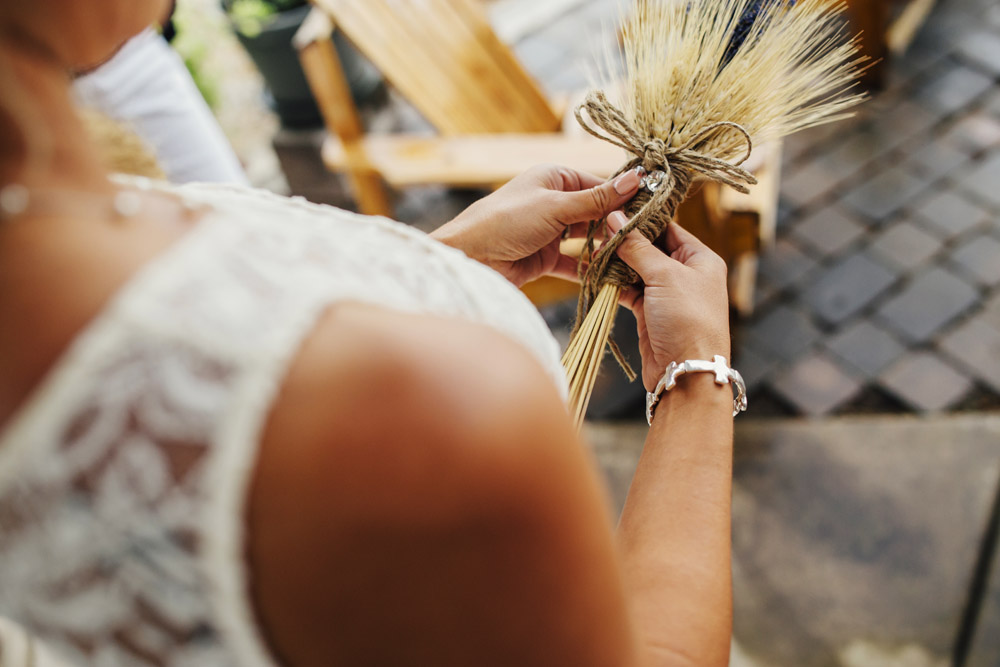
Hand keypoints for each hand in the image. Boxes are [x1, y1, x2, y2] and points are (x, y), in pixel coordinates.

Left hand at [431, 164, 640, 285]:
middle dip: (617, 227)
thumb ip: (596, 199)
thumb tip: (636, 178)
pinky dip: (589, 269)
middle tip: (645, 241)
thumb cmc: (505, 222)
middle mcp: (554, 201)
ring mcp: (550, 230)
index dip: (624, 198)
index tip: (651, 212)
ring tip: (631, 260)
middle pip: (596, 213)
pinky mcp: (545, 257)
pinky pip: (574, 262)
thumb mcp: (555, 207)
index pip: (599, 185)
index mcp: (554, 177)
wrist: (469, 259)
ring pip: (587, 239)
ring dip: (606, 249)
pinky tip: (609, 277)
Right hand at [608, 212, 730, 391]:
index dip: (642, 218)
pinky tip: (597, 273)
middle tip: (597, 230)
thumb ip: (637, 247)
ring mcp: (667, 293)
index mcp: (700, 258)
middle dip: (624, 241)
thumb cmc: (688, 320)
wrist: (685, 372)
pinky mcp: (650, 312)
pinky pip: (629, 290)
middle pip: (650, 247)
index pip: (668, 227)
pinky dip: (614, 283)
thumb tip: (616, 218)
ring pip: (637, 268)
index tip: (615, 209)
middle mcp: (686, 273)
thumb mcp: (664, 275)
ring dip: (616, 262)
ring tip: (592, 250)